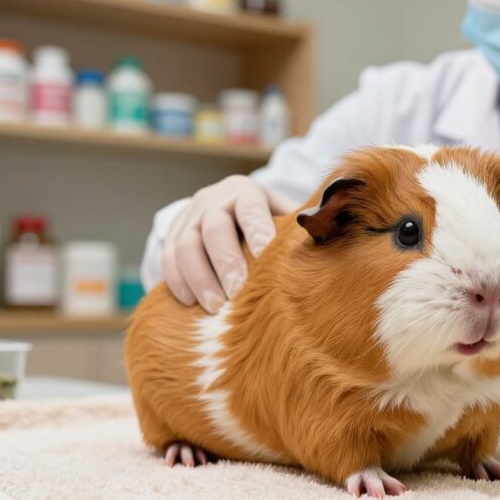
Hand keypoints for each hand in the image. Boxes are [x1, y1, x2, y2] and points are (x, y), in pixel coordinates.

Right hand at [162, 175, 296, 312]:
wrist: (222, 207)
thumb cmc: (264, 221)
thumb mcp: (280, 214)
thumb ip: (298, 228)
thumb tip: (331, 242)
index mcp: (245, 192)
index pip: (250, 209)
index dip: (258, 232)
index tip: (267, 257)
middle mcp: (213, 200)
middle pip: (214, 229)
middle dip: (226, 262)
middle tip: (238, 292)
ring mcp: (188, 218)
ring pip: (186, 246)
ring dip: (200, 278)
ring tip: (215, 307)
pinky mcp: (169, 237)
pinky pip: (168, 259)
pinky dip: (177, 281)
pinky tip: (190, 303)